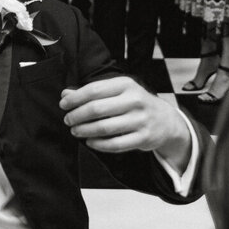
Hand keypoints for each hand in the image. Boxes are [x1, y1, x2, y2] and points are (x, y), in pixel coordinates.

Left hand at [60, 76, 190, 166]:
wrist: (165, 120)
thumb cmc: (134, 103)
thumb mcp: (117, 92)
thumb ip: (92, 92)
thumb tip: (65, 95)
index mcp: (126, 84)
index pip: (94, 90)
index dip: (75, 99)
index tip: (63, 105)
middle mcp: (135, 100)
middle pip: (96, 109)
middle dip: (77, 116)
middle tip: (68, 120)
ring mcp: (140, 120)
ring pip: (104, 128)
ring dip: (84, 130)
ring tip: (75, 131)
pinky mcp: (143, 138)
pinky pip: (115, 144)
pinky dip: (98, 144)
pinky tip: (89, 141)